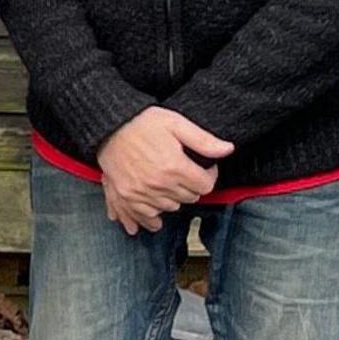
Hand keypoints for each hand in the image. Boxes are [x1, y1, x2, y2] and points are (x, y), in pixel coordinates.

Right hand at [95, 105, 233, 234]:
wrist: (109, 126)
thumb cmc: (142, 123)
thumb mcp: (176, 123)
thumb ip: (204, 140)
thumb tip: (228, 149)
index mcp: (174, 166)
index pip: (205, 186)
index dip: (208, 176)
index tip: (203, 169)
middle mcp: (159, 183)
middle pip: (190, 198)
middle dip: (191, 186)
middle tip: (185, 174)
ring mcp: (141, 192)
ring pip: (171, 207)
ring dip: (174, 198)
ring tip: (169, 184)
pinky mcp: (127, 195)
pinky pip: (146, 215)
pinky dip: (153, 217)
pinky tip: (156, 216)